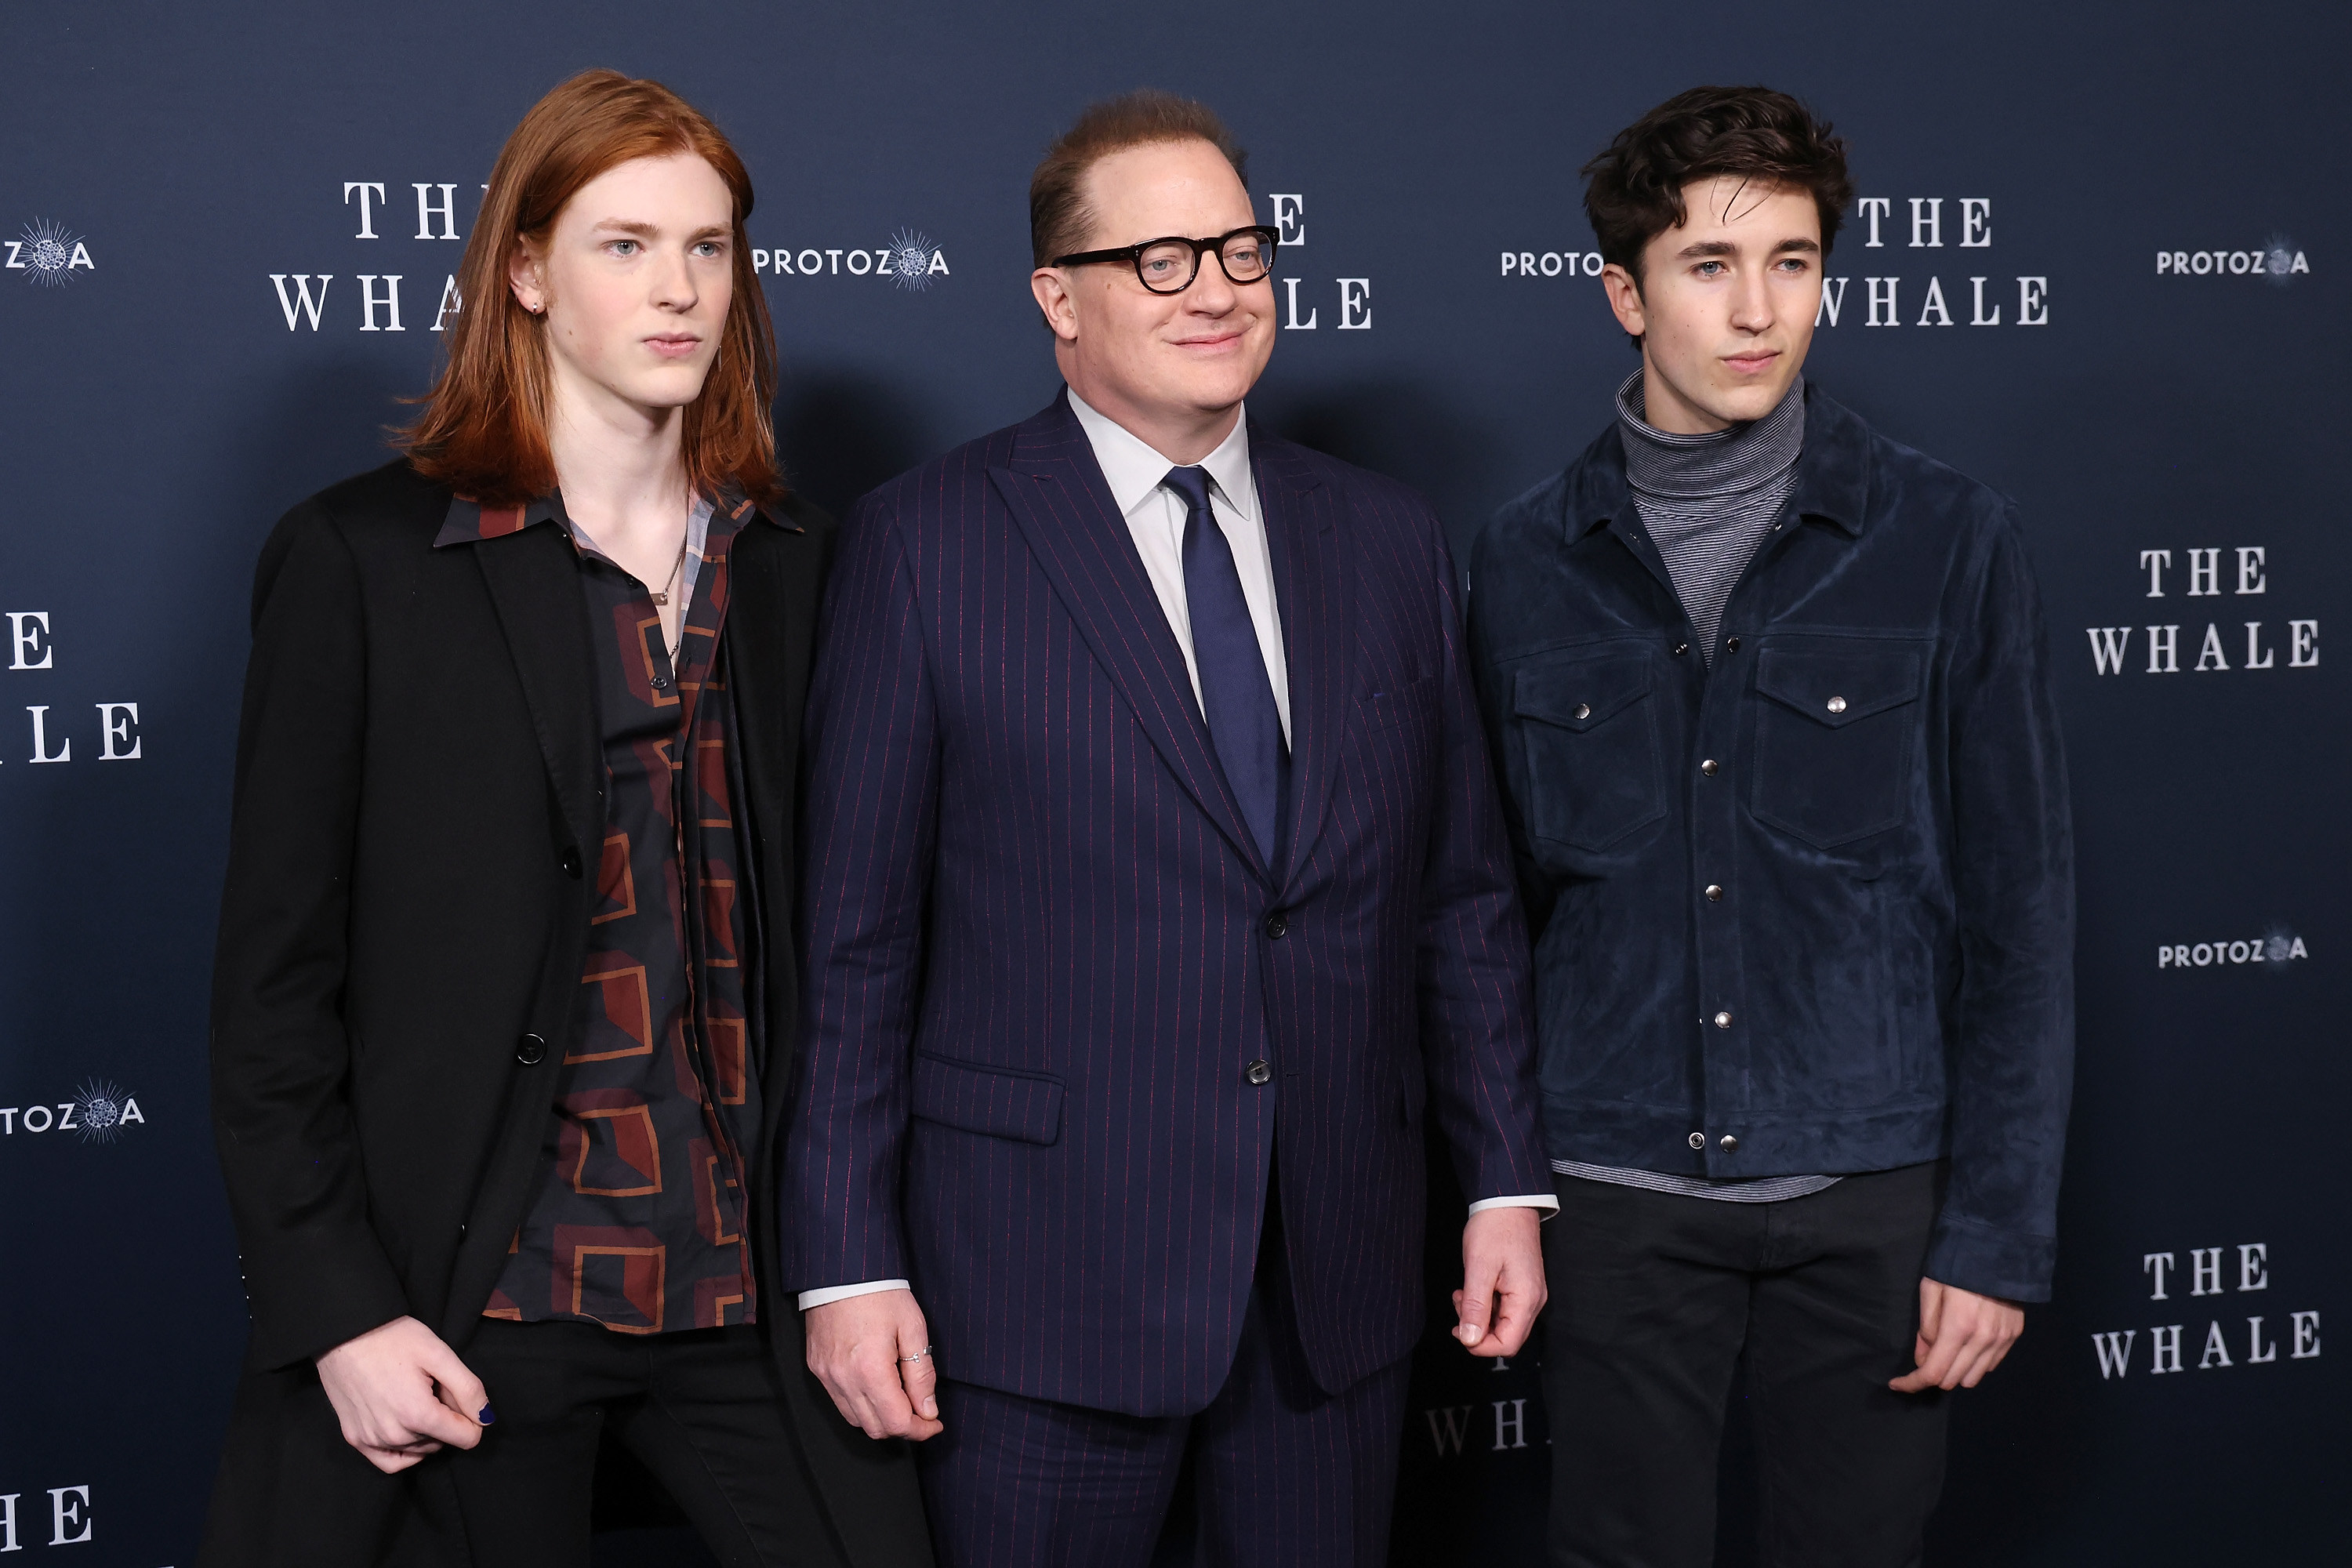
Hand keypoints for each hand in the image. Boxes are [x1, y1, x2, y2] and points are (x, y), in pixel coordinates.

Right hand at [314, 1316, 489, 1473]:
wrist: (345, 1332)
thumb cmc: (393, 1338)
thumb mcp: (440, 1354)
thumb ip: (468, 1389)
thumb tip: (485, 1418)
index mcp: (418, 1415)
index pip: (467, 1438)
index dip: (472, 1416)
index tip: (458, 1394)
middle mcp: (394, 1435)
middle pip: (442, 1441)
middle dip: (445, 1418)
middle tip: (431, 1387)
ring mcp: (371, 1440)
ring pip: (419, 1450)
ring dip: (425, 1431)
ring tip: (413, 1395)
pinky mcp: (355, 1439)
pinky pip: (389, 1462)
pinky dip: (405, 1452)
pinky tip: (406, 1430)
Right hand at [806, 1289, 942, 1440]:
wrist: (842, 1271)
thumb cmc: (880, 1293)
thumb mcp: (913, 1328)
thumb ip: (921, 1374)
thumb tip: (928, 1410)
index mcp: (871, 1370)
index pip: (897, 1422)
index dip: (921, 1429)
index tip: (935, 1423)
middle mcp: (844, 1379)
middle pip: (876, 1429)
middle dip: (903, 1428)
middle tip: (923, 1413)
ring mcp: (827, 1376)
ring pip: (856, 1420)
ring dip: (881, 1419)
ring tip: (901, 1400)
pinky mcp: (817, 1369)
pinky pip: (840, 1402)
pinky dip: (861, 1406)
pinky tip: (877, 1389)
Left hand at [1452, 1206, 1546, 1356]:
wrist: (1508, 1201)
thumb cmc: (1494, 1228)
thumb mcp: (1479, 1267)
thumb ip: (1475, 1306)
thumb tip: (1470, 1339)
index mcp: (1526, 1299)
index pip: (1508, 1344)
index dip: (1481, 1345)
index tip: (1458, 1330)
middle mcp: (1533, 1301)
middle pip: (1507, 1337)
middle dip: (1478, 1330)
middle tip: (1460, 1304)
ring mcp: (1529, 1294)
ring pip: (1503, 1324)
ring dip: (1479, 1316)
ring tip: (1463, 1293)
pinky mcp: (1523, 1286)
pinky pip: (1504, 1309)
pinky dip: (1485, 1305)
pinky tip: (1472, 1289)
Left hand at [1890, 1278, 2023, 1392]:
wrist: (1998, 1248)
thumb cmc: (1956, 1266)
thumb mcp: (1930, 1290)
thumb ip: (1925, 1329)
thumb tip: (1922, 1359)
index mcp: (1958, 1327)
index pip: (1933, 1372)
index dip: (1912, 1383)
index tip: (1897, 1384)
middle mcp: (1983, 1340)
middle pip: (1952, 1380)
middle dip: (1933, 1374)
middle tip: (1924, 1356)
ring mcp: (2001, 1340)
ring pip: (1973, 1378)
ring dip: (1955, 1372)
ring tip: (1947, 1350)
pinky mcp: (2014, 1336)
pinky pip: (1990, 1365)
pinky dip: (1974, 1363)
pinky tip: (1967, 1345)